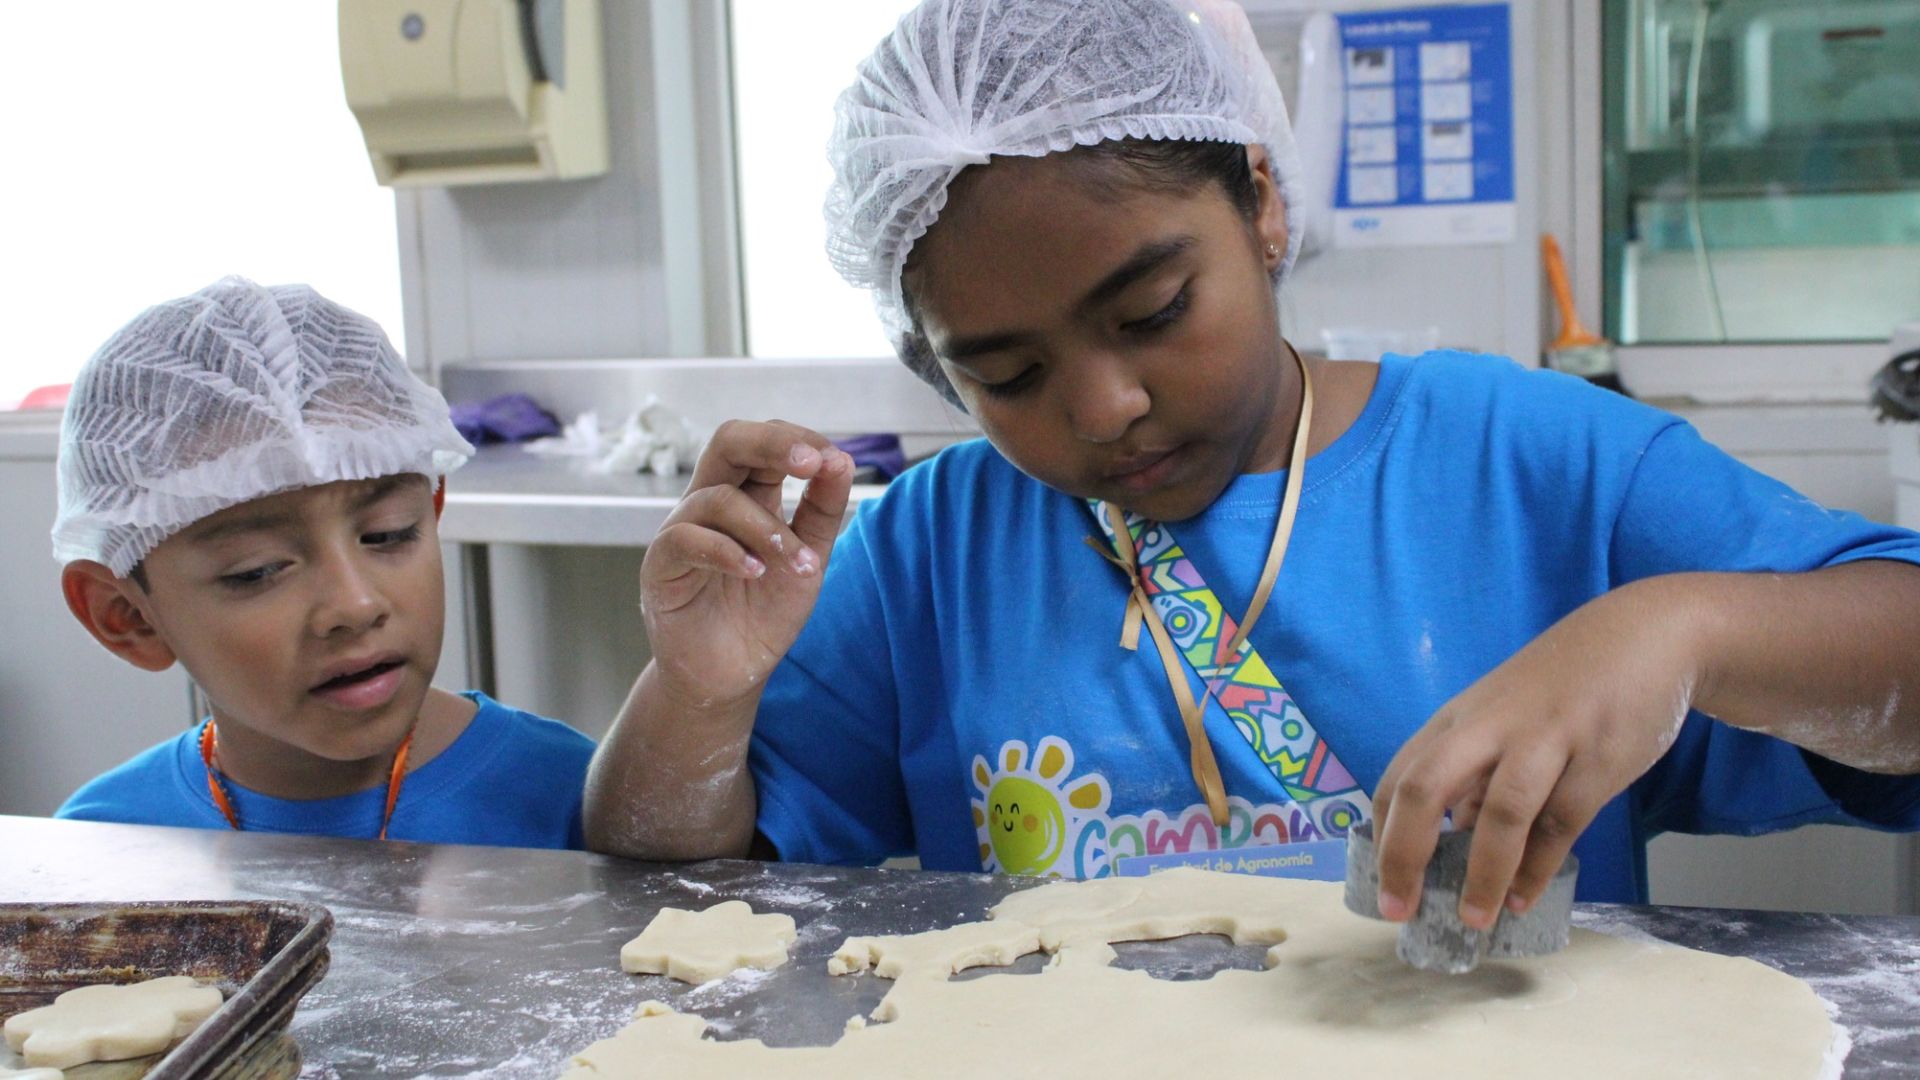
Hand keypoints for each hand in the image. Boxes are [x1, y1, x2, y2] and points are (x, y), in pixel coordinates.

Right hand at [640, 420, 854, 712]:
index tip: (833, 460)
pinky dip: (727, 552)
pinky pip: (686, 540)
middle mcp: (711, 502)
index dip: (799, 440)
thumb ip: (823, 511)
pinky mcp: (660, 565)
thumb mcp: (808, 557)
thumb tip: (842, 460)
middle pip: (729, 442)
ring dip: (767, 528)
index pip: (765, 444)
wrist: (731, 674)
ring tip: (799, 563)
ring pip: (718, 498)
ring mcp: (682, 530)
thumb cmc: (764, 612)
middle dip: (773, 444)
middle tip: (811, 462)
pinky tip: (756, 572)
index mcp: (748, 494)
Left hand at [1370, 580, 1704, 928]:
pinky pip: (1561, 822)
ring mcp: (1544, 739)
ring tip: (1473, 920)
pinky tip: (1523, 897)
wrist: (1646, 635)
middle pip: (1426, 786)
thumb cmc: (1563, 685)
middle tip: (1398, 909)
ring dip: (1482, 873)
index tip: (1381, 885)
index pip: (1400, 777)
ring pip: (1500, 810)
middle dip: (1404, 852)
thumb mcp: (1504, 719)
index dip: (1382, 835)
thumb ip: (1478, 773)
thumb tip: (1451, 836)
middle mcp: (1490, 726)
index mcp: (1459, 719)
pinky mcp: (1597, 758)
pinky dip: (1539, 866)